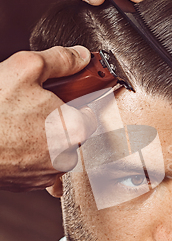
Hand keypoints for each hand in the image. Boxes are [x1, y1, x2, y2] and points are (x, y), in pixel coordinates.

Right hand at [0, 46, 96, 191]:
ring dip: (41, 140)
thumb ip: (60, 60)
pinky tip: (13, 143)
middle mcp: (65, 156)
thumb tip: (81, 56)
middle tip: (31, 109)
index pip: (88, 117)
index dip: (73, 104)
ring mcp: (46, 174)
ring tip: (17, 125)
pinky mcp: (28, 185)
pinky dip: (28, 157)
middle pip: (70, 135)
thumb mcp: (27, 68)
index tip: (60, 99)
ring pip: (53, 152)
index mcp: (73, 129)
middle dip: (55, 122)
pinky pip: (36, 169)